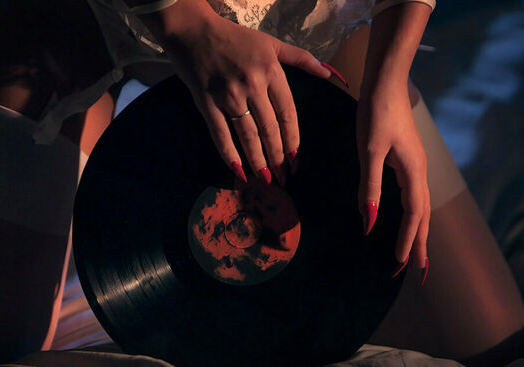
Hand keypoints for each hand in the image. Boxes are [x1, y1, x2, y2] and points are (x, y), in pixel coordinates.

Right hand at [155, 11, 331, 184]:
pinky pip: (220, 134)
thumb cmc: (234, 37)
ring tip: (266, 179)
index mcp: (271, 72)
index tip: (297, 159)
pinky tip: (238, 171)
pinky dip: (229, 155)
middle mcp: (252, 86)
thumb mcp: (272, 43)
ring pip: (248, 136)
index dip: (293, 140)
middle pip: (270, 130)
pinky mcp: (207, 103)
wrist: (193, 31)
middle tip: (284, 178)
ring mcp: (228, 96)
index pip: (287, 114)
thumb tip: (329, 73)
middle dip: (278, 157)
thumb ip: (302, 59)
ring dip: (258, 161)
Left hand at [357, 81, 429, 272]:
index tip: (401, 264)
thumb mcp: (369, 152)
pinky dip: (410, 212)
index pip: (413, 215)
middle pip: (422, 215)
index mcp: (412, 172)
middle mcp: (417, 171)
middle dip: (419, 243)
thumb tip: (367, 223)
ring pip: (418, 205)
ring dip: (417, 230)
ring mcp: (413, 165)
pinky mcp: (405, 158)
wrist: (384, 83)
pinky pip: (411, 193)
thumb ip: (369, 187)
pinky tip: (404, 216)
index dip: (408, 240)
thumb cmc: (375, 114)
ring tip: (415, 252)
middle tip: (417, 271)